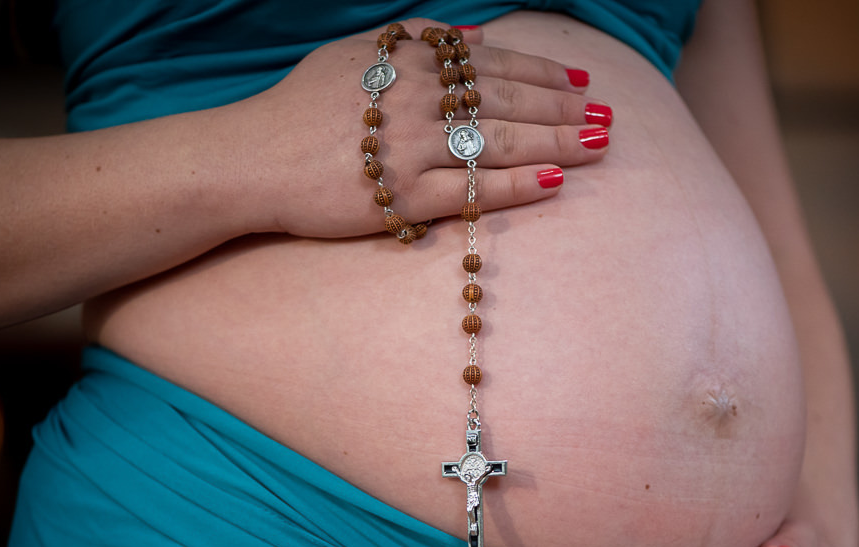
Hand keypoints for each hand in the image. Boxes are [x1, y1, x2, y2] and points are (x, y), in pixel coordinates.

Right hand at [215, 19, 609, 236]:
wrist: (252, 160)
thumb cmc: (301, 107)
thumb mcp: (355, 54)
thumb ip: (417, 42)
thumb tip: (474, 37)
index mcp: (408, 60)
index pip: (493, 64)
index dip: (544, 72)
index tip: (581, 81)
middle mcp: (417, 98)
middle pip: (508, 101)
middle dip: (564, 108)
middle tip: (606, 118)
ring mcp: (412, 149)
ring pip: (500, 143)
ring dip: (556, 143)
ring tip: (596, 146)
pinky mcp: (403, 196)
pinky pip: (473, 190)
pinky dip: (516, 186)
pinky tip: (553, 183)